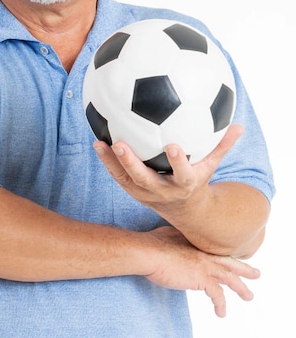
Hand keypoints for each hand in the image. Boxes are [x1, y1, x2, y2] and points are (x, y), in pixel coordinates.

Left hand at [93, 124, 243, 209]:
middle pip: (145, 180)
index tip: (172, 145)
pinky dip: (106, 161)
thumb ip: (222, 146)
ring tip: (100, 143)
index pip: (182, 175)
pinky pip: (117, 175)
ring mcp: (144, 193)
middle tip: (121, 144)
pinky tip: (97, 141)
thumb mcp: (211, 166)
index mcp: (184, 185)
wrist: (184, 211)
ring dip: (112, 162)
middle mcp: (162, 191)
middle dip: (132, 163)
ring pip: (125, 179)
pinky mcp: (132, 190)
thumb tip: (239, 126)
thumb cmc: (198, 179)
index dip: (177, 162)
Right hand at [143, 226, 258, 316]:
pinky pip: (218, 295)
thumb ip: (178, 240)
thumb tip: (176, 244)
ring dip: (241, 288)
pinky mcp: (201, 278)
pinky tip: (221, 313)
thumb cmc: (151, 243)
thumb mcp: (169, 235)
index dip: (226, 255)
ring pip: (230, 277)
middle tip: (256, 273)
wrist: (148, 252)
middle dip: (244, 268)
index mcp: (196, 241)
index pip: (217, 249)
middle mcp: (203, 251)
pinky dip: (221, 305)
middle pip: (229, 260)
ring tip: (248, 296)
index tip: (234, 259)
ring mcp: (204, 264)